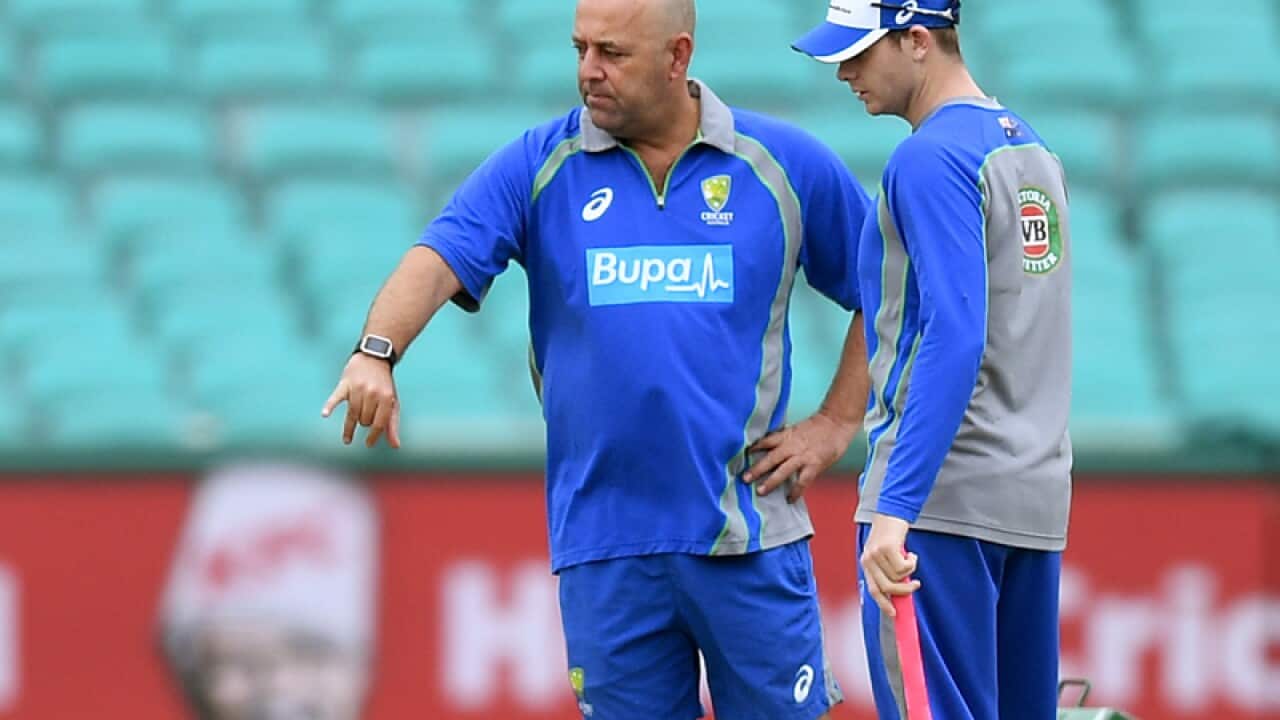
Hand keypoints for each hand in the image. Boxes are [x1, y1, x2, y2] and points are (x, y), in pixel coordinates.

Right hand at [321, 353, 400, 448]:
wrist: (374, 358)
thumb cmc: (384, 385)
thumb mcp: (392, 402)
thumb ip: (392, 424)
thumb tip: (395, 446)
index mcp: (386, 398)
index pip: (379, 423)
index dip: (374, 436)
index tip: (368, 444)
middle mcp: (372, 393)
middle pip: (364, 420)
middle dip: (364, 422)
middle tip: (365, 417)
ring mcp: (358, 388)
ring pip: (352, 414)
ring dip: (351, 424)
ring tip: (350, 432)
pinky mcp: (345, 383)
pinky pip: (336, 397)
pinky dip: (330, 406)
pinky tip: (325, 414)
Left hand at [741, 411, 857, 502]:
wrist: (836, 423)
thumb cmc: (818, 427)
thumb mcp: (796, 429)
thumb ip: (785, 440)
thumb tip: (771, 449)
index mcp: (786, 435)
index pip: (766, 441)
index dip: (754, 448)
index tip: (742, 456)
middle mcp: (791, 446)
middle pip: (770, 458)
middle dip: (757, 469)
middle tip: (744, 478)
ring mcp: (802, 456)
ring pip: (783, 470)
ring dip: (771, 481)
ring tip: (760, 491)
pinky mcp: (813, 465)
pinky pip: (802, 481)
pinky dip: (795, 491)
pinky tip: (790, 499)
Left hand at [859, 513, 919, 616]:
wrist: (891, 513)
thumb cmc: (890, 535)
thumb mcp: (885, 555)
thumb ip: (889, 571)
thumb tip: (902, 592)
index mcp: (866, 564)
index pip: (873, 590)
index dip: (883, 604)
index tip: (894, 614)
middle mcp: (868, 560)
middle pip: (887, 588)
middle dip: (904, 590)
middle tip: (916, 585)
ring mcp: (876, 554)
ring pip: (898, 577)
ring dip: (910, 570)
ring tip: (910, 559)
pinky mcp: (886, 548)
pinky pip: (904, 567)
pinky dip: (912, 563)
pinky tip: (911, 554)